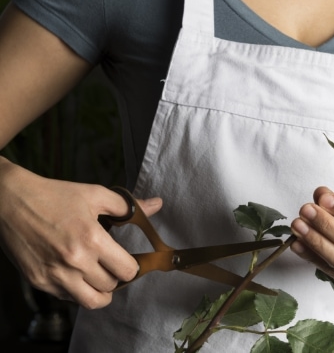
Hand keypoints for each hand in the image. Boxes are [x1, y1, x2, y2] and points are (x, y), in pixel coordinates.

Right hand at [0, 159, 161, 308]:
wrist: (10, 201)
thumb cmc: (55, 196)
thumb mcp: (95, 195)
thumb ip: (128, 205)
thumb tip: (156, 205)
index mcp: (91, 239)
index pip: (128, 270)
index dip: (133, 266)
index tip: (129, 260)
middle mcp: (74, 261)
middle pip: (111, 286)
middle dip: (116, 276)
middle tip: (112, 265)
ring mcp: (54, 274)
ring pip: (91, 301)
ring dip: (100, 291)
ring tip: (100, 277)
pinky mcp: (39, 281)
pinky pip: (68, 298)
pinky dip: (78, 292)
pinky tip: (78, 275)